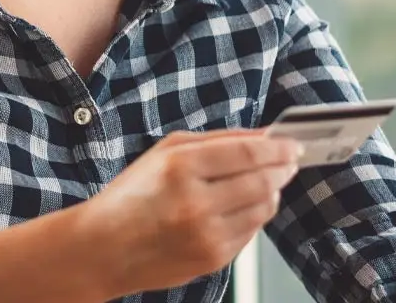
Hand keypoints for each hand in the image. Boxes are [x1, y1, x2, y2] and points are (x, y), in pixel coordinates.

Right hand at [77, 129, 302, 296]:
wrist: (103, 249)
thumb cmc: (132, 196)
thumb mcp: (165, 152)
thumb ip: (217, 140)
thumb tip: (264, 136)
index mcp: (180, 167)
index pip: (248, 152)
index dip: (278, 147)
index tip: (293, 144)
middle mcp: (195, 202)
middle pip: (263, 181)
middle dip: (283, 169)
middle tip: (289, 162)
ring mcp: (206, 235)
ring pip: (263, 209)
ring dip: (273, 193)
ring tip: (266, 183)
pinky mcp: (212, 260)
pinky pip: (251, 233)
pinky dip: (255, 217)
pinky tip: (242, 207)